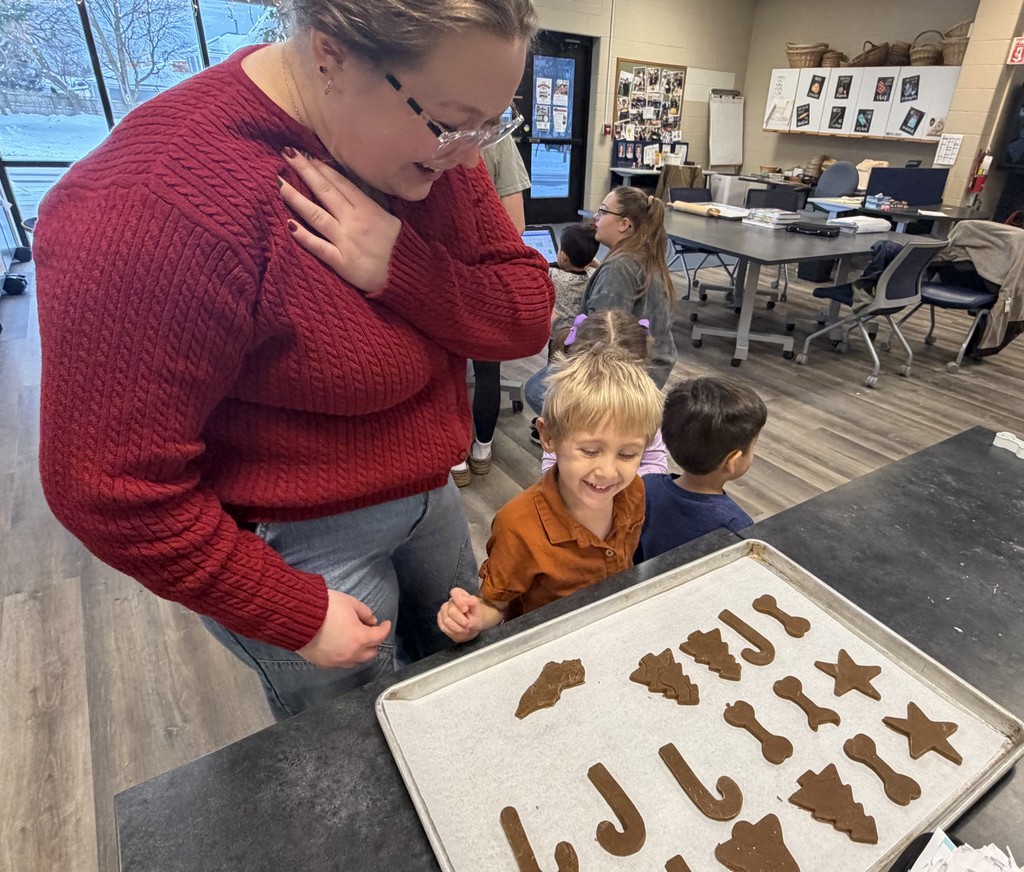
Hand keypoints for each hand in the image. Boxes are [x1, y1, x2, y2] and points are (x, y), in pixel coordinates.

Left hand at [278, 148, 401, 293]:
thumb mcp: (391, 220)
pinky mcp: (342, 263)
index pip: (341, 183)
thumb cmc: (400, 249)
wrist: (407, 277)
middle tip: (288, 154)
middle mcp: (354, 221)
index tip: (306, 155)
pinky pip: (319, 247)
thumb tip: (352, 192)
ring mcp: (346, 242)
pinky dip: (304, 236)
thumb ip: (371, 206)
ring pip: (317, 215)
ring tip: (280, 184)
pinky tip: (289, 224)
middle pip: (326, 192)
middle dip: (306, 171)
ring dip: (297, 199)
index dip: (322, 168)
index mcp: (368, 209)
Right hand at [297, 589, 391, 667]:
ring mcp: (337, 661)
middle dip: (373, 643)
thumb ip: (365, 613)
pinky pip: (340, 663)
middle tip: (370, 633)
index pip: (380, 636)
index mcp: (361, 638)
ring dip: (360, 652)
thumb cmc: (327, 607)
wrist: (298, 617)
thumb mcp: (351, 603)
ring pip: (356, 661)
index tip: (385, 623)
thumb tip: (371, 622)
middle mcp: (351, 654)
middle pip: (370, 653)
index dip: (385, 628)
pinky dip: (345, 656)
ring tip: (356, 640)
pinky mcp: (324, 664)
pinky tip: (341, 646)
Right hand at [437, 587, 501, 643]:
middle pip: (451, 611)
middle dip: (461, 620)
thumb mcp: (478, 609)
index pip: (455, 592)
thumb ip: (472, 602)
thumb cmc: (475, 615)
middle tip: (468, 624)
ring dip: (458, 628)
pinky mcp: (440, 619)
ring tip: (465, 629)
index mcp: (459, 594)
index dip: (459, 601)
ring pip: (447, 620)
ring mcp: (443, 610)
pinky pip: (444, 627)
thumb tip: (463, 607)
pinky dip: (453, 631)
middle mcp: (449, 601)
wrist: (472, 626)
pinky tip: (458, 630)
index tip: (465, 609)